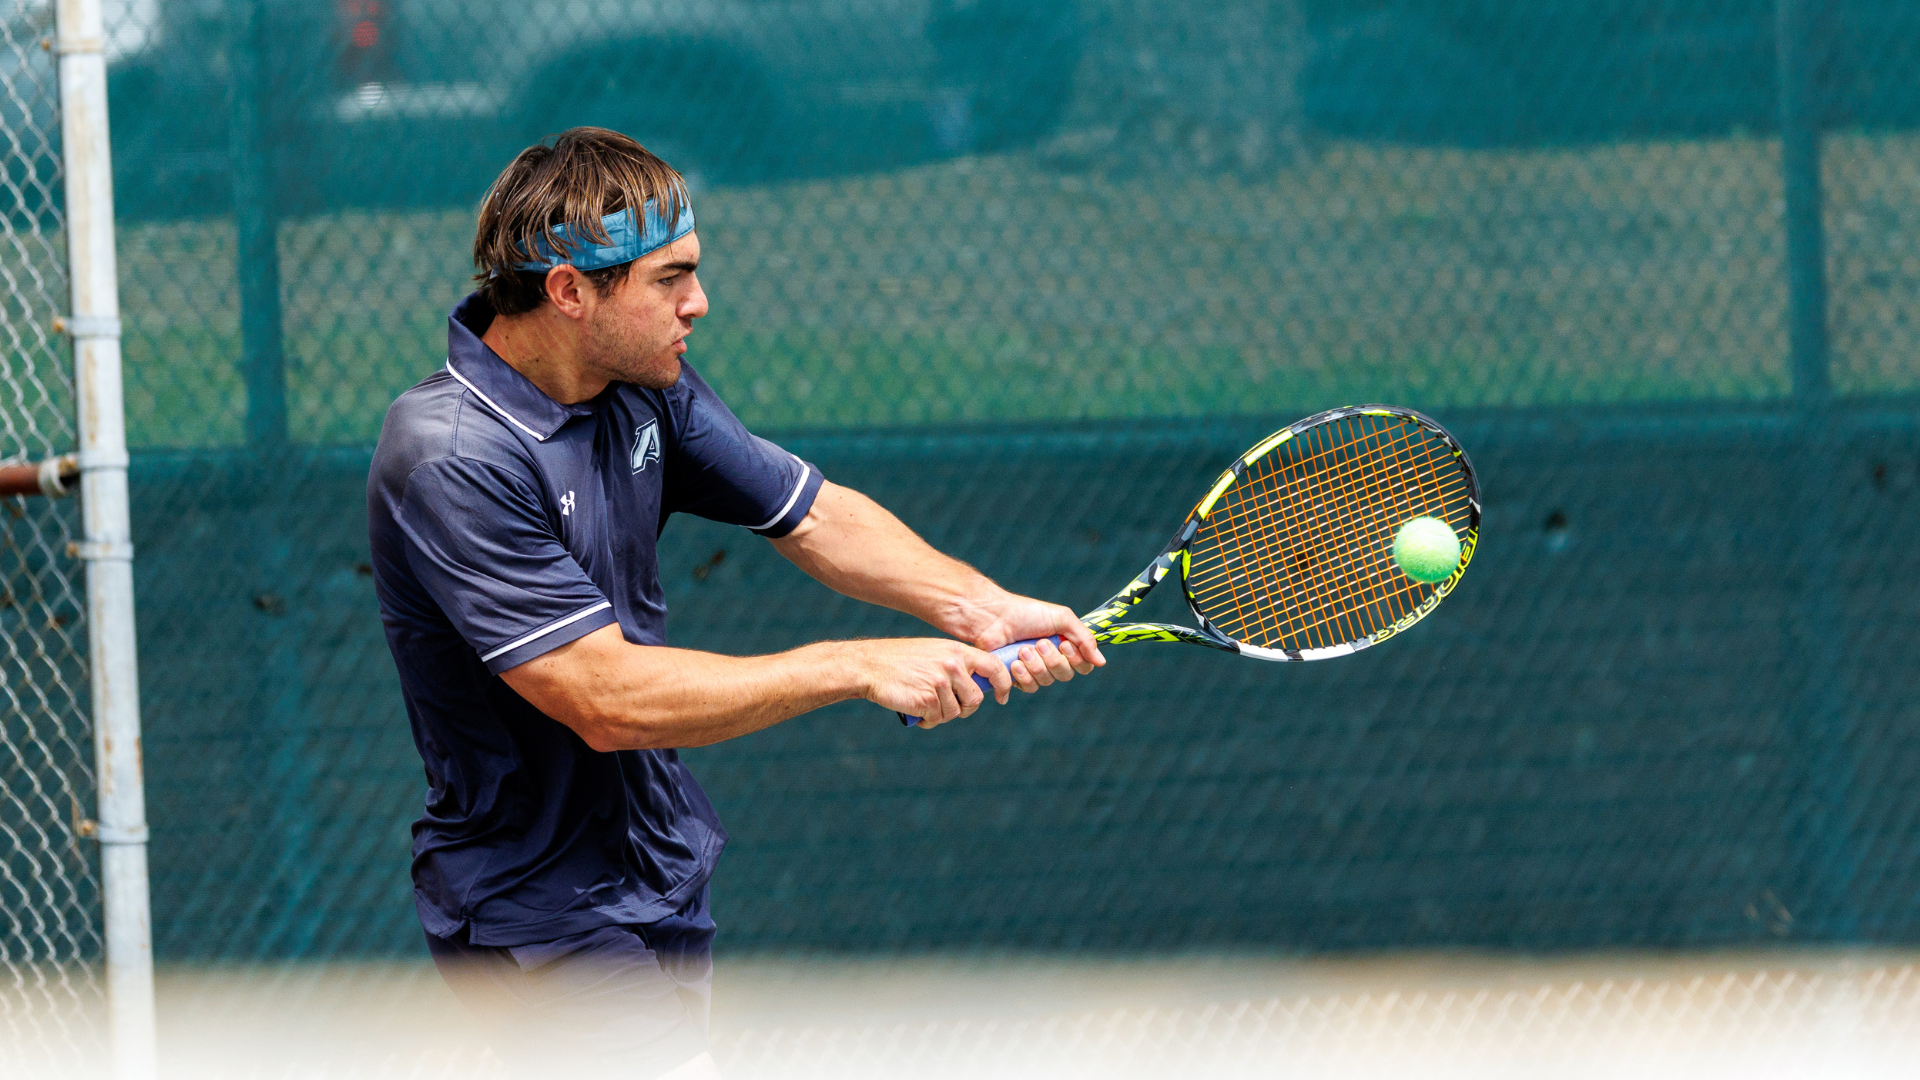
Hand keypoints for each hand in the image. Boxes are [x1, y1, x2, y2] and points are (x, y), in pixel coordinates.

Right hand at [847, 638, 1013, 728]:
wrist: (871, 666)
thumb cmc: (902, 661)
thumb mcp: (935, 652)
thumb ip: (958, 664)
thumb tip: (980, 686)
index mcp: (957, 651)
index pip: (994, 666)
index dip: (1004, 683)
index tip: (1002, 697)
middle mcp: (952, 665)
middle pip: (976, 698)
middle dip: (965, 708)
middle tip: (948, 707)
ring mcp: (940, 683)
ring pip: (955, 712)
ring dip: (941, 715)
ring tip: (925, 705)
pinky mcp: (927, 700)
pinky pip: (937, 719)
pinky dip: (928, 721)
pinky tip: (917, 712)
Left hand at [966, 593, 1105, 693]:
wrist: (993, 617)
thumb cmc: (1026, 613)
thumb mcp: (1061, 618)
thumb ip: (1084, 638)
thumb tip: (1102, 662)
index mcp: (1065, 646)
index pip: (1083, 666)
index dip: (1076, 660)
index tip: (1064, 645)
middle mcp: (1051, 660)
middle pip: (1065, 675)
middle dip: (1052, 660)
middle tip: (1039, 643)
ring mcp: (1033, 669)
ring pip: (1046, 682)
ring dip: (1035, 666)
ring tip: (1022, 650)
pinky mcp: (1015, 677)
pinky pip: (1028, 688)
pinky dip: (1022, 676)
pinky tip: (1013, 663)